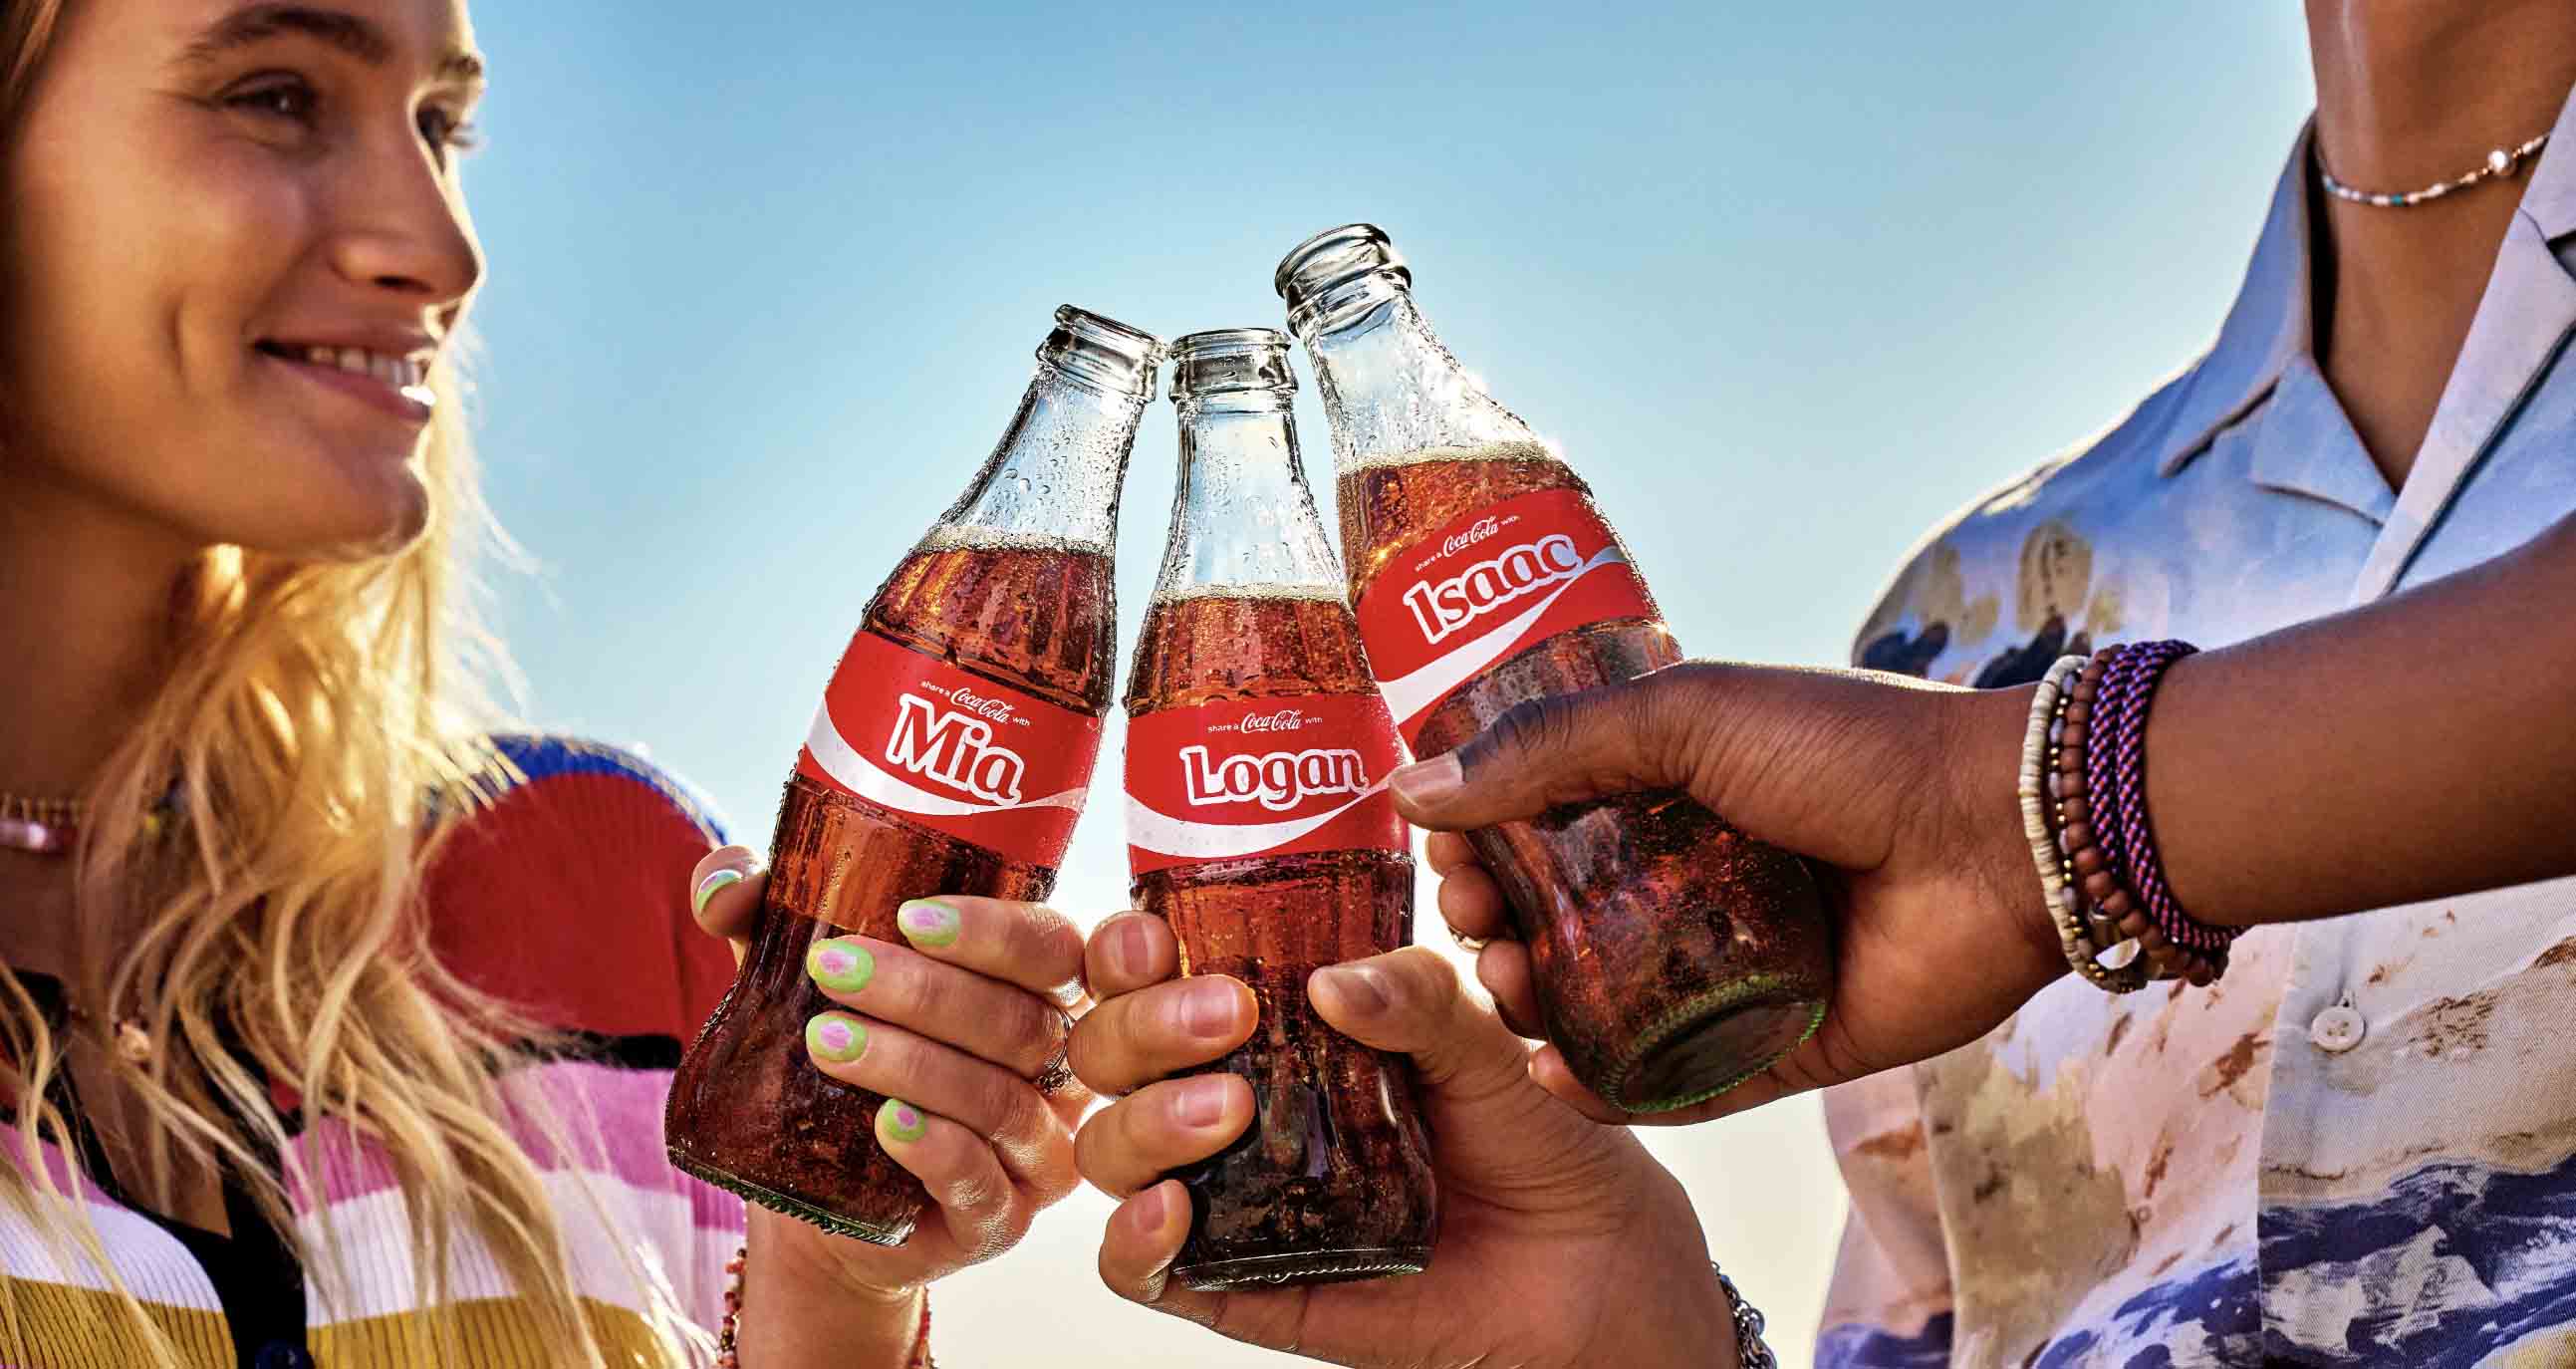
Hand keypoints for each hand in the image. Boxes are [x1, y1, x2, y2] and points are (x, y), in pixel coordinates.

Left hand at [688, 848, 1088, 1316]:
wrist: (817, 1202)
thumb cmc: (831, 1072)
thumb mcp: (795, 983)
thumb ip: (765, 918)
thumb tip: (725, 885)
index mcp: (1035, 996)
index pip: (1050, 949)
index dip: (992, 931)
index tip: (906, 916)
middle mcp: (1055, 1070)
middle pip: (1022, 1022)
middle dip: (925, 992)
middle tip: (831, 969)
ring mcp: (1035, 1151)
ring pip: (999, 1100)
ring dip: (912, 1065)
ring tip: (824, 1042)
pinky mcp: (1000, 1221)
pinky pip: (986, 1186)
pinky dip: (938, 1151)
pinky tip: (886, 1126)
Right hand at [1070, 916, 1739, 1368]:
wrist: (1591, 1264)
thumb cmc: (1532, 1136)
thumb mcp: (1487, 1043)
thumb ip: (1418, 997)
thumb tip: (1331, 982)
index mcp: (1272, 1021)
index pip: (1152, 972)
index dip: (1126, 950)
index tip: (1160, 938)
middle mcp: (1232, 1098)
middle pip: (1108, 1052)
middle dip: (1140, 1026)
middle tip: (1226, 1018)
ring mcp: (1229, 1193)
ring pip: (1110, 1151)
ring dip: (1142, 1122)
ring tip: (1226, 1113)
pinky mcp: (1240, 1285)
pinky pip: (1143, 1273)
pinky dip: (1133, 1239)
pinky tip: (1177, 1209)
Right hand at [1394, 661, 2063, 1125]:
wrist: (2004, 836)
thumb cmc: (1847, 752)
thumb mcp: (1684, 719)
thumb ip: (1549, 750)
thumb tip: (1409, 784)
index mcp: (1675, 788)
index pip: (1546, 822)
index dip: (1483, 842)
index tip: (1440, 859)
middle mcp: (1697, 877)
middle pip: (1563, 921)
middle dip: (1497, 930)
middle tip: (1472, 933)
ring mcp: (1736, 967)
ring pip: (1606, 1007)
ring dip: (1537, 1009)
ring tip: (1508, 996)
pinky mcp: (1780, 1046)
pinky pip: (1680, 1082)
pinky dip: (1611, 1090)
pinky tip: (1552, 1082)